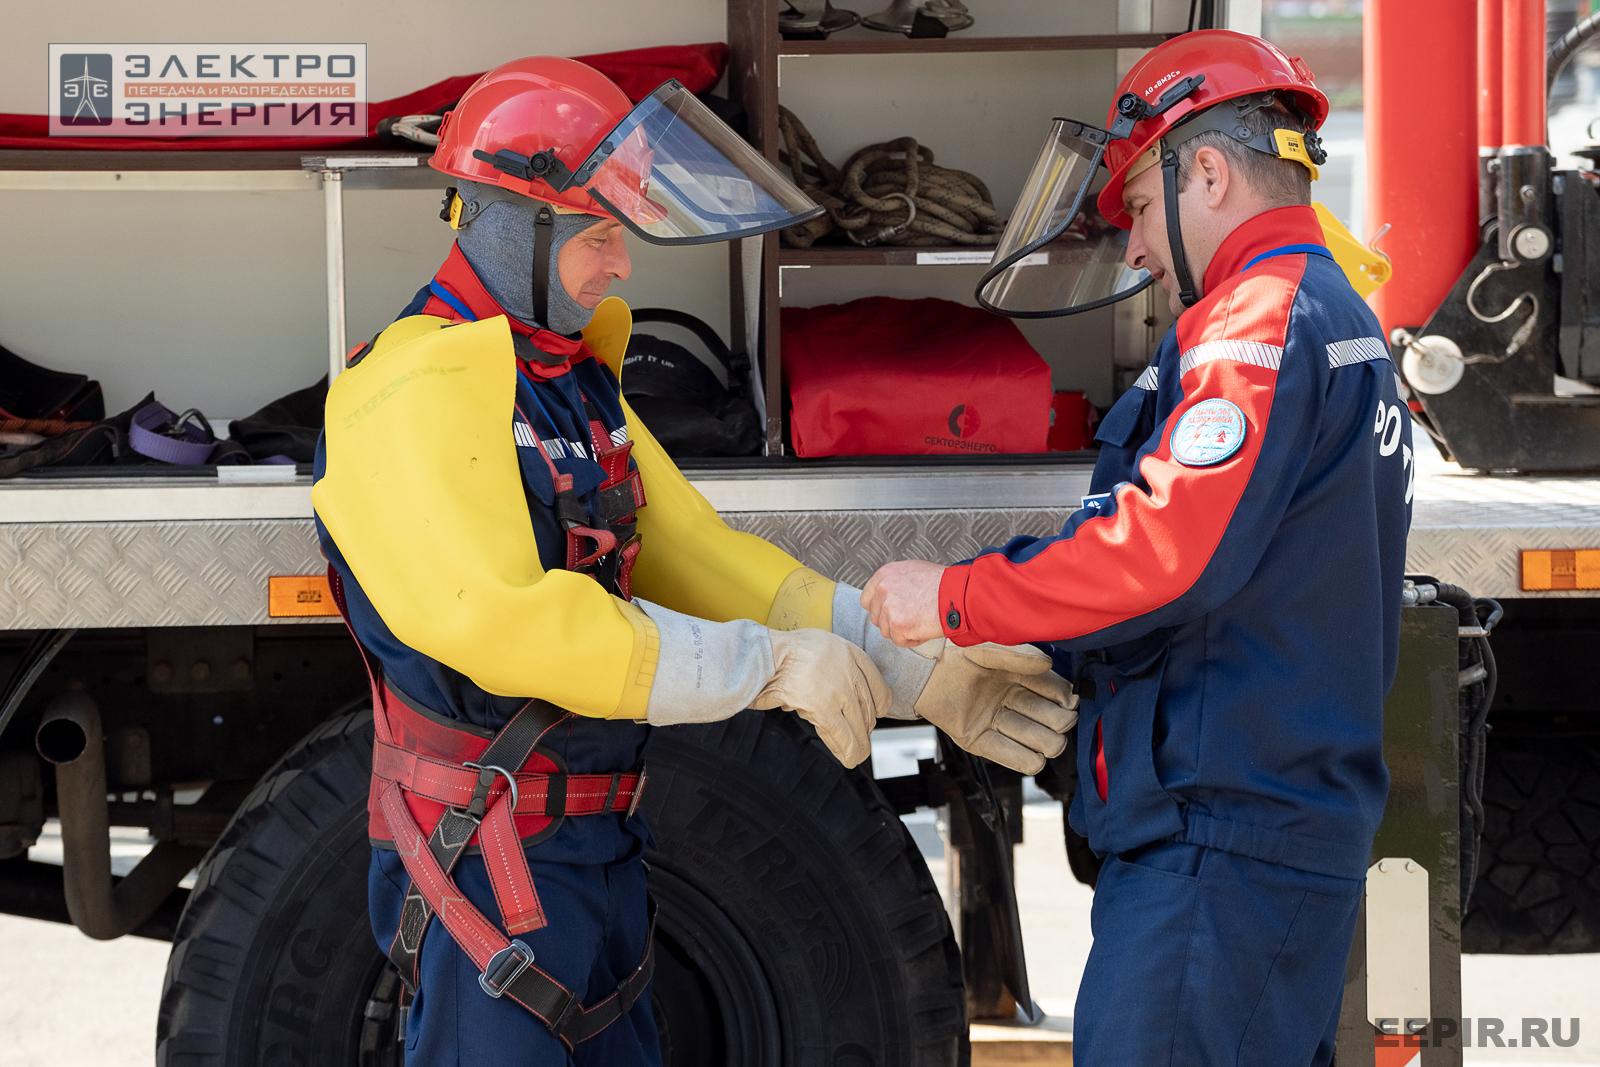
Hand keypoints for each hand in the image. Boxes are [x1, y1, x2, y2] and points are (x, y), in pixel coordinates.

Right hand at [752, 629, 890, 766]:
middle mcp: (850, 671)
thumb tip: (844, 692)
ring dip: (859, 743)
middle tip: (859, 735)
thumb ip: (838, 665)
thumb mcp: (822, 645)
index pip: (878, 686)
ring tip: (857, 754)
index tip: (876, 714)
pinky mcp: (824, 708)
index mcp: (852, 653)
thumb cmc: (786, 651)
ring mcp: (839, 690)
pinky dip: (847, 750)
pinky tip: (850, 759)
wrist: (767, 655)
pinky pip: (841, 735)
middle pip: (869, 708)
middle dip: (865, 726)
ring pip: (859, 725)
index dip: (879, 706)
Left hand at [862, 560, 944, 646]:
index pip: (867, 600)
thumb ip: (894, 583)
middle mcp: (883, 589)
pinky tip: (924, 627)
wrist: (957, 594)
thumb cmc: (942, 584)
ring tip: (921, 619)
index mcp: (884, 575)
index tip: (892, 612)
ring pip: (887, 631)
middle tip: (913, 616)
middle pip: (876, 618)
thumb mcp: (912, 571)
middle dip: (892, 621)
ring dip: (903, 631)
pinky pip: (900, 641)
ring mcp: (889, 608)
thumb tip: (886, 595)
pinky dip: (912, 639)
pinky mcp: (898, 625)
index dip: (880, 609)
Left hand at [913, 641, 1076, 773]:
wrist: (921, 669)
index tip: (1068, 700)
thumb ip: (1018, 655)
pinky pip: (1009, 756)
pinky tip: (1036, 756)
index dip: (1064, 698)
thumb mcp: (988, 648)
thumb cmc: (954, 654)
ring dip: (1048, 741)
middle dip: (1060, 721)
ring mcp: (996, 722)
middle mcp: (1011, 701)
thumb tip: (1049, 665)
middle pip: (1052, 720)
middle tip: (1060, 719)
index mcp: (1019, 677)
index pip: (1055, 691)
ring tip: (1050, 739)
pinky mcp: (977, 740)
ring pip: (1038, 741)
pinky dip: (1026, 759)